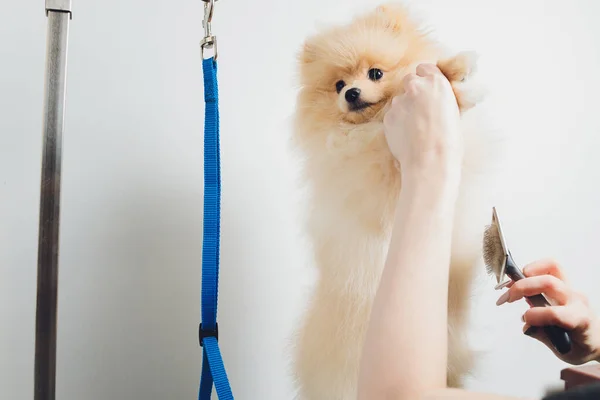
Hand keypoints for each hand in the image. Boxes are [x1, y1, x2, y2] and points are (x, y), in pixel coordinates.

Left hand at [383, 63, 462, 187]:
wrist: (430, 160)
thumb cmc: (449, 141)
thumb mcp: (453, 112)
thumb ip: (439, 99)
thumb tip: (433, 100)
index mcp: (436, 83)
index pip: (425, 68)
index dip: (425, 78)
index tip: (426, 88)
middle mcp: (416, 87)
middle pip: (409, 80)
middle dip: (413, 91)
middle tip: (419, 108)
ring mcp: (399, 102)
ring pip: (399, 100)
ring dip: (404, 109)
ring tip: (414, 128)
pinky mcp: (388, 117)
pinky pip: (392, 116)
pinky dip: (397, 123)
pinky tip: (406, 136)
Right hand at [496, 259, 599, 364]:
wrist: (596, 339)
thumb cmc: (581, 345)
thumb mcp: (564, 350)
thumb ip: (543, 335)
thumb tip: (527, 325)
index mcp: (580, 320)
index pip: (556, 313)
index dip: (535, 315)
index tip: (524, 320)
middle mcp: (576, 300)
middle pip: (549, 283)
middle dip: (522, 287)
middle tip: (507, 298)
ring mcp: (571, 289)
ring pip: (551, 267)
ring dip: (527, 272)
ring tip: (512, 284)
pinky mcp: (566, 283)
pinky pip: (551, 267)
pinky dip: (533, 269)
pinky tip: (521, 280)